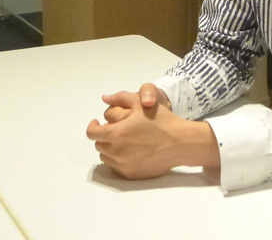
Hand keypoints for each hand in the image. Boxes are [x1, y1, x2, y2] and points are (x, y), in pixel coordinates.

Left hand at [86, 90, 219, 179]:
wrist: (179, 143)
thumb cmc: (161, 120)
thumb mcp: (141, 103)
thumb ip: (121, 98)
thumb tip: (104, 98)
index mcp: (116, 133)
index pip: (92, 133)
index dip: (93, 126)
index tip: (97, 123)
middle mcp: (116, 152)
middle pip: (99, 145)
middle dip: (104, 136)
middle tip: (117, 130)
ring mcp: (123, 165)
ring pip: (106, 157)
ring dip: (110, 148)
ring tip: (124, 141)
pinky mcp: (130, 174)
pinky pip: (116, 167)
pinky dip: (118, 159)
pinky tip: (131, 152)